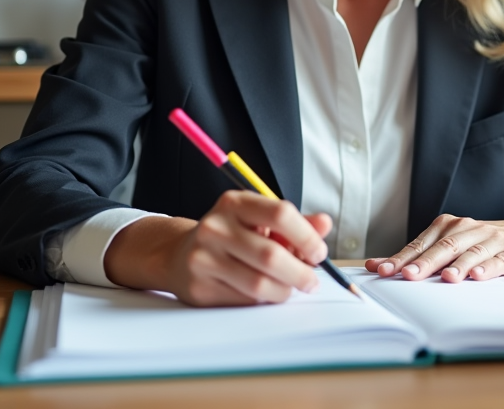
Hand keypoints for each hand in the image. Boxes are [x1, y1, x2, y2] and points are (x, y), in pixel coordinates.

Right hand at [104, 191, 332, 306]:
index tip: (318, 253)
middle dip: (300, 272)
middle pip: (271, 254)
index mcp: (235, 203)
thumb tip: (325, 223)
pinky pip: (244, 300)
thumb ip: (294, 223)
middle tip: (311, 281)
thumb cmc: (230, 236)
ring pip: (259, 283)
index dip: (307, 236)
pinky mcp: (200, 287)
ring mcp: (204, 257)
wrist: (179, 255)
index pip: (280, 213)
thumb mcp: (259, 220)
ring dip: (283, 291)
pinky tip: (265, 293)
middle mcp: (216, 226)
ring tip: (289, 289)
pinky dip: (263, 301)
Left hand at [364, 208, 503, 282]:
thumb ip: (421, 255)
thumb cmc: (484, 243)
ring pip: (470, 252)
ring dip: (457, 265)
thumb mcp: (453, 244)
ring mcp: (491, 240)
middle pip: (443, 247)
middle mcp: (468, 229)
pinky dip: (488, 268)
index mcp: (449, 226)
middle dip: (424, 262)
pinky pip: (498, 261)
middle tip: (408, 275)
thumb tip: (381, 267)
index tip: (382, 270)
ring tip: (445, 278)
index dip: (401, 257)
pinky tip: (478, 276)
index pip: (421, 244)